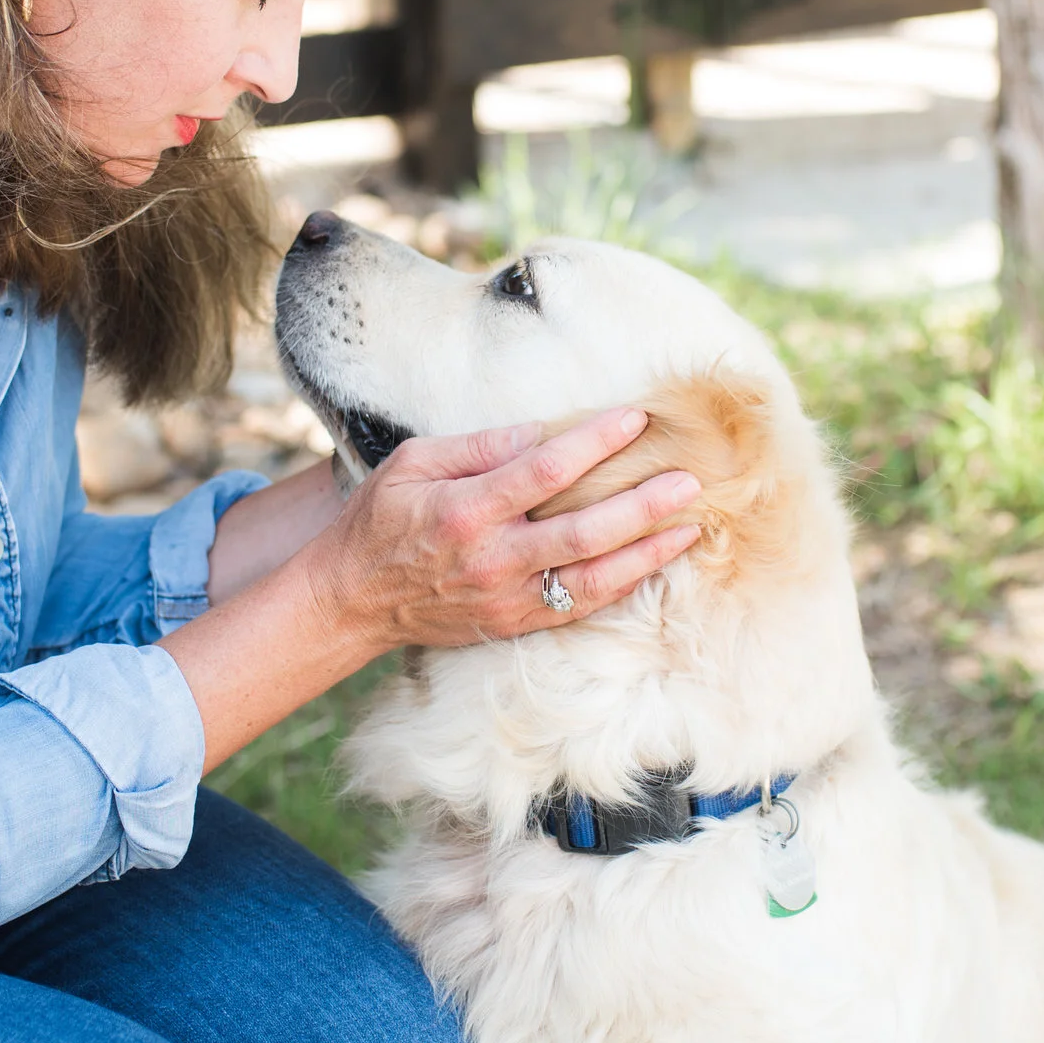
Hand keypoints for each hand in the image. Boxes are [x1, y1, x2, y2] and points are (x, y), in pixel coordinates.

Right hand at [300, 408, 702, 651]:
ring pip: (592, 577)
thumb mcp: (412, 463)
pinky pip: (580, 607)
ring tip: (691, 525)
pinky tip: (655, 562)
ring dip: (647, 552)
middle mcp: (492, 559)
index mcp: (465, 511)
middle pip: (583, 531)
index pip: (543, 471)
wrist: (352, 601)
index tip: (635, 418)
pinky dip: (622, 585)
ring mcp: (506, 598)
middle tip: (689, 480)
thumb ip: (477, 447)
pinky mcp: (514, 624)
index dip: (593, 443)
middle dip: (642, 505)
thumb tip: (539, 431)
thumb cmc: (380, 520)